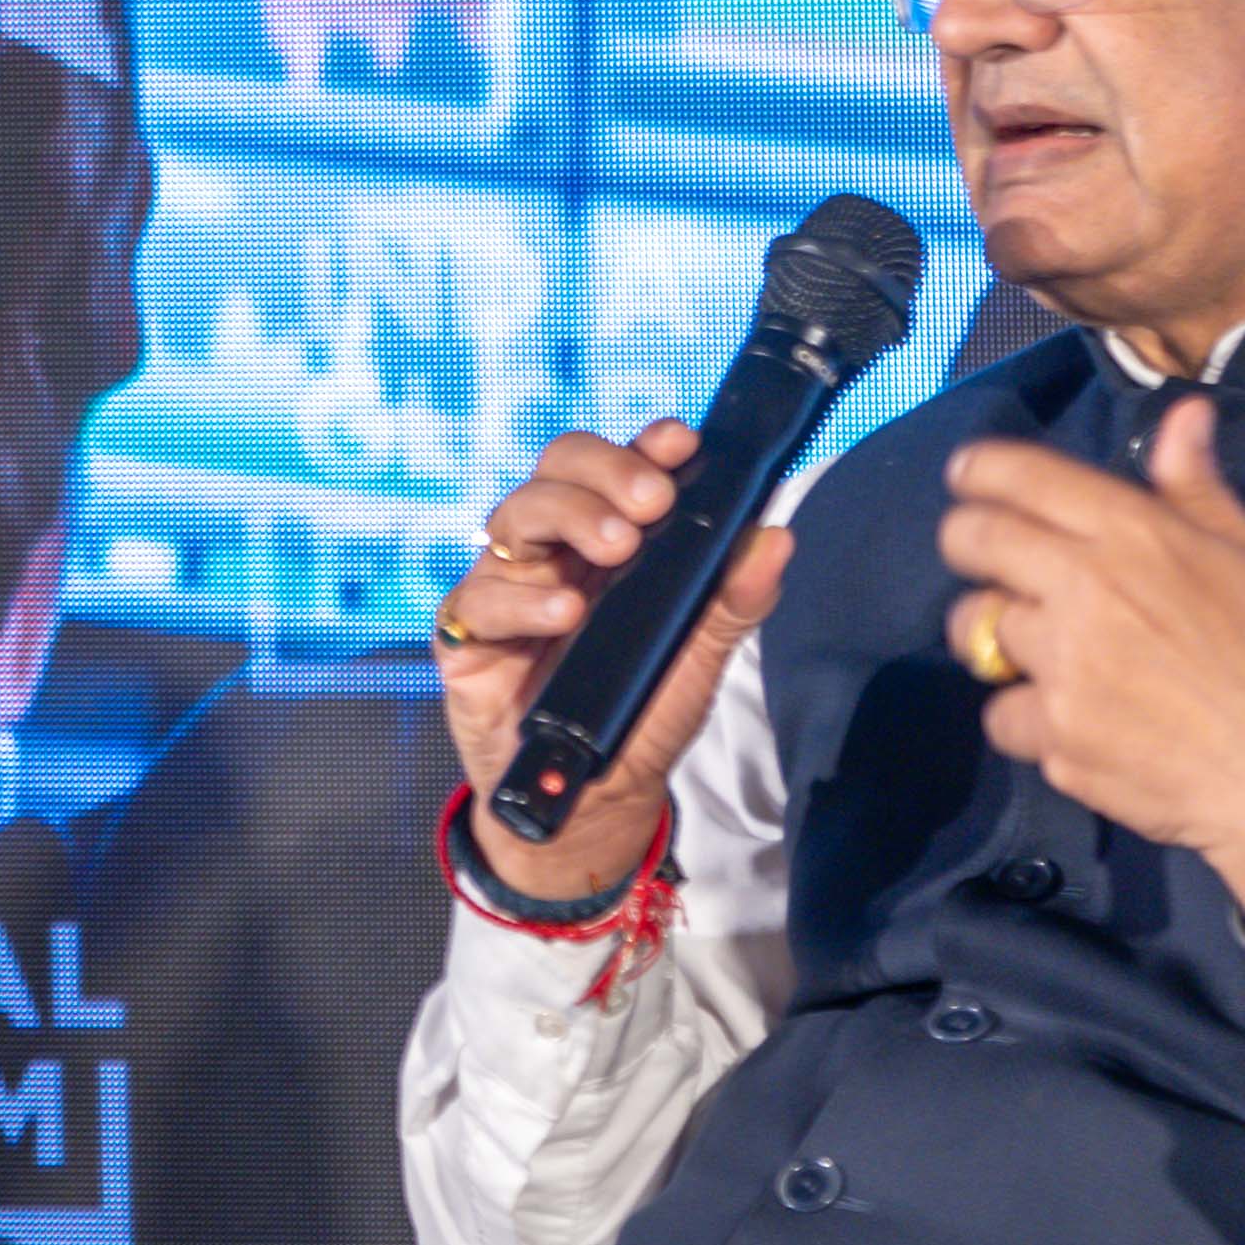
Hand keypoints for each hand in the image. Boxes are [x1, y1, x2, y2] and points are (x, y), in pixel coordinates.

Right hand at [435, 418, 790, 911]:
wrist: (590, 802)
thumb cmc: (642, 714)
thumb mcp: (699, 658)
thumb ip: (734, 599)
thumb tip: (776, 535)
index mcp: (608, 540)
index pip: (615, 469)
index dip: (642, 446)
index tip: (678, 443)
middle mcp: (553, 551)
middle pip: (557, 472)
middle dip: (604, 472)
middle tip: (650, 504)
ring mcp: (507, 586)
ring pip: (513, 516)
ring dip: (566, 518)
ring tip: (616, 551)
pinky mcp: (468, 635)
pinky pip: (478, 597)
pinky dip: (522, 600)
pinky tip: (564, 612)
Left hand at [936, 393, 1244, 920]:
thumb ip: (1196, 487)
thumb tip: (1183, 413)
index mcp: (1132, 532)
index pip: (1015, 475)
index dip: (977, 473)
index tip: (967, 479)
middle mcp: (1083, 585)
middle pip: (970, 540)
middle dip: (966, 545)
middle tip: (986, 563)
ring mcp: (1063, 661)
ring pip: (976, 628)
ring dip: (995, 637)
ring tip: (1040, 652)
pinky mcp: (1055, 731)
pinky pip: (1002, 713)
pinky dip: (1027, 721)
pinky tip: (1071, 722)